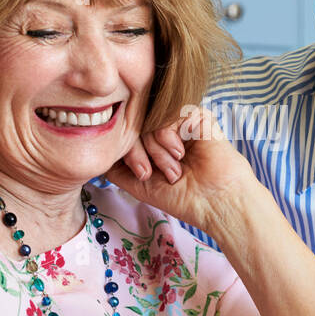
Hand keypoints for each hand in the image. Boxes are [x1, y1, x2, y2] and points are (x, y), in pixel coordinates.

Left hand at [106, 106, 259, 236]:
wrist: (214, 202)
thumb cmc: (182, 197)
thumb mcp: (139, 183)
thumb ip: (116, 167)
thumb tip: (99, 154)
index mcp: (154, 143)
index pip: (127, 132)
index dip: (128, 152)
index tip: (143, 175)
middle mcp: (166, 129)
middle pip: (135, 124)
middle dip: (139, 152)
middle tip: (151, 173)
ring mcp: (181, 120)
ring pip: (149, 119)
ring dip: (156, 149)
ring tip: (174, 170)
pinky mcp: (196, 114)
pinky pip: (167, 113)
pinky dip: (167, 137)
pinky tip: (181, 154)